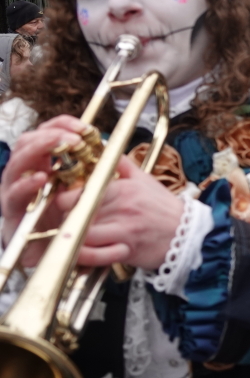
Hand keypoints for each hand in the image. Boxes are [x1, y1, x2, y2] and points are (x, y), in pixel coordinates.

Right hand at [1, 115, 86, 265]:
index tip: (84, 126)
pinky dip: (26, 184)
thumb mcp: (85, 188)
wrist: (56, 252)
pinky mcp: (13, 213)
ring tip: (60, 147)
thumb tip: (109, 145)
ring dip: (38, 151)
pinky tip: (41, 178)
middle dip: (50, 135)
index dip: (62, 125)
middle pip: (27, 143)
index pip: (46, 133)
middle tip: (74, 138)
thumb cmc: (70, 217)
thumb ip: (93, 168)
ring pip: (16, 164)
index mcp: (43, 163)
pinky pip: (14, 195)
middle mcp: (25, 174)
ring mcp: (16, 192)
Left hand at [78, 156, 182, 269]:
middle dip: (67, 220)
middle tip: (68, 222)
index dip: (66, 200)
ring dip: (72, 238)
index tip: (67, 203)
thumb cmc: (164, 207)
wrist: (188, 232)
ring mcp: (124, 230)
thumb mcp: (145, 180)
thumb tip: (105, 145)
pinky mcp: (127, 251)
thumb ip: (122, 164)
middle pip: (76, 215)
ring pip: (82, 235)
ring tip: (73, 237)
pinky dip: (85, 256)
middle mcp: (121, 209)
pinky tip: (81, 253)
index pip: (78, 194)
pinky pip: (98, 256)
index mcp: (123, 189)